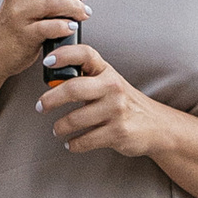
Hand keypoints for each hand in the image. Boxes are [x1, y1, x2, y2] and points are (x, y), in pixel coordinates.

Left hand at [38, 44, 167, 161]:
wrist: (156, 125)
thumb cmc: (123, 102)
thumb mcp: (109, 82)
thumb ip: (85, 78)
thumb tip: (51, 80)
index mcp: (107, 71)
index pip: (85, 54)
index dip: (64, 55)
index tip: (47, 62)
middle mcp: (113, 87)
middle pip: (73, 89)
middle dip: (50, 99)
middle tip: (41, 106)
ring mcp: (116, 110)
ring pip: (75, 119)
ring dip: (60, 127)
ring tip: (57, 129)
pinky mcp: (118, 133)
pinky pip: (85, 140)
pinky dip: (73, 144)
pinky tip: (71, 142)